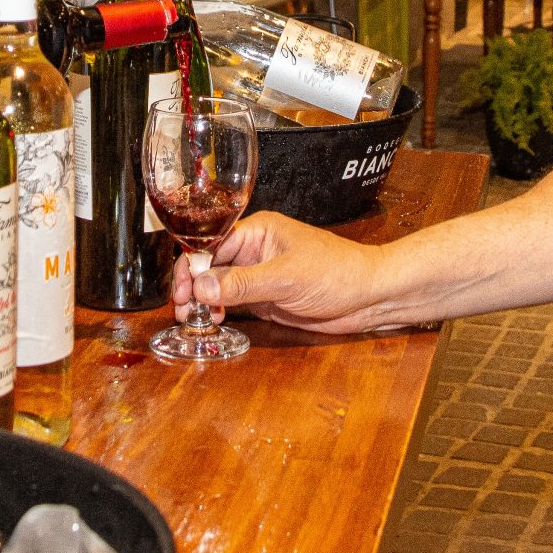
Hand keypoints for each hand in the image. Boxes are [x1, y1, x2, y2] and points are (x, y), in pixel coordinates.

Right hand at [171, 212, 394, 334]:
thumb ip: (243, 282)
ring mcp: (259, 276)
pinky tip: (212, 321)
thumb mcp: (286, 277)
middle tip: (183, 308)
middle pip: (210, 265)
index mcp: (258, 231)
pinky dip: (219, 312)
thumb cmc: (337, 272)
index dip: (192, 265)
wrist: (369, 297)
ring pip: (218, 286)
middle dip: (192, 285)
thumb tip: (202, 286)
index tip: (182, 289)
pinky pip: (233, 303)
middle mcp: (254, 251)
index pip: (211, 243)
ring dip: (202, 301)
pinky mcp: (265, 299)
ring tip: (193, 319)